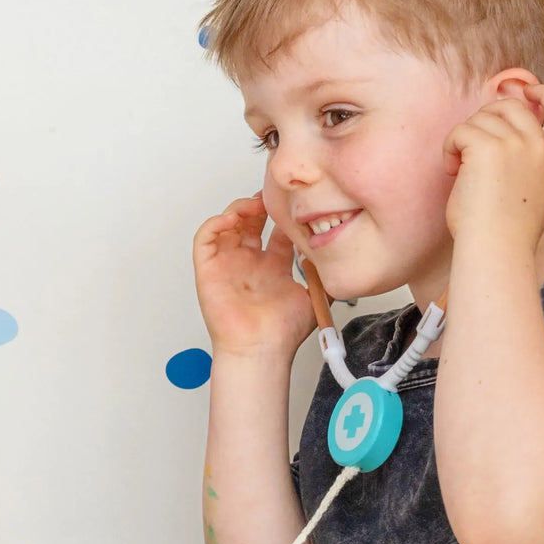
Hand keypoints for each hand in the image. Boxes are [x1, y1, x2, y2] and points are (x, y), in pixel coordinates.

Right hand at [194, 194, 315, 357]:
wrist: (263, 348)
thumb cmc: (283, 331)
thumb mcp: (316, 295)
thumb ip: (325, 273)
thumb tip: (338, 251)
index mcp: (271, 268)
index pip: (274, 231)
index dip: (282, 214)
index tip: (293, 202)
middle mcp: (248, 263)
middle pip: (249, 222)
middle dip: (259, 205)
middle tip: (271, 195)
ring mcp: (227, 265)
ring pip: (226, 225)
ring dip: (238, 208)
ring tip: (253, 204)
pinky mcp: (208, 270)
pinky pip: (204, 238)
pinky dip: (215, 223)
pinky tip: (232, 218)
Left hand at [443, 85, 543, 247]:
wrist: (496, 249)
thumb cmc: (505, 229)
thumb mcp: (532, 187)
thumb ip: (527, 158)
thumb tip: (503, 131)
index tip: (525, 89)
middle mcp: (541, 145)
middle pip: (510, 106)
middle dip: (484, 119)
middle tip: (469, 147)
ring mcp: (517, 143)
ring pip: (481, 116)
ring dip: (464, 137)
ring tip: (460, 168)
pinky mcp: (488, 147)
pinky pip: (460, 131)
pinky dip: (450, 148)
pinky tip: (452, 171)